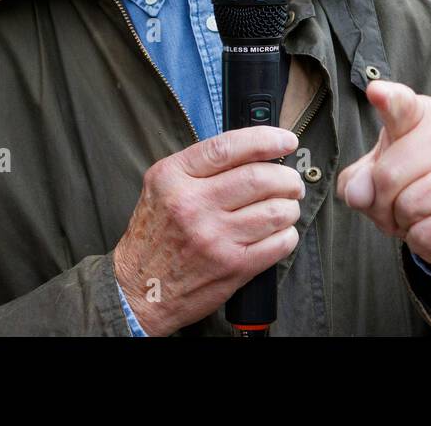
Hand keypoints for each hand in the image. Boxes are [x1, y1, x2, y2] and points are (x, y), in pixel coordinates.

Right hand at [113, 126, 303, 335]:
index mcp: (173, 177)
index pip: (228, 147)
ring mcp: (214, 237)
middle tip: (292, 182)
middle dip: (287, 178)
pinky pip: (279, 243)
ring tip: (286, 207)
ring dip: (290, 207)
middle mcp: (192, 204)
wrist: (138, 291)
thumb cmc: (154, 236)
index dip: (266, 139)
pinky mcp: (232, 266)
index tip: (286, 141)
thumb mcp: (162, 188)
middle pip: (260, 178)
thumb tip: (254, 149)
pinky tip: (279, 232)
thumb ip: (200, 166)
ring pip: (276, 210)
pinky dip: (288, 234)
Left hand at [337, 79, 430, 278]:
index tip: (376, 91)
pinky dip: (418, 238)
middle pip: (387, 176)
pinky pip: (425, 232)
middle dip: (379, 201)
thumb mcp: (371, 175)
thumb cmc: (407, 184)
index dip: (388, 100)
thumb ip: (357, 180)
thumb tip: (360, 194)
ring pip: (408, 206)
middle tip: (392, 202)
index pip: (401, 106)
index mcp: (420, 115)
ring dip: (400, 221)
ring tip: (414, 212)